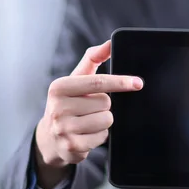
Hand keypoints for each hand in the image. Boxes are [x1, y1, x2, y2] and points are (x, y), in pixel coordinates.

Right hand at [35, 40, 142, 188]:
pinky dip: (99, 136)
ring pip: (107, 120)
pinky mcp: (72, 147)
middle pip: (106, 103)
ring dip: (103, 121)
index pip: (98, 82)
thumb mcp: (76, 78)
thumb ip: (93, 58)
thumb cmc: (69, 102)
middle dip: (103, 106)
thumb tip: (110, 42)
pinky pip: (102, 137)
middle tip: (89, 109)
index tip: (138, 83)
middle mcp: (58, 107)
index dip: (120, 81)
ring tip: (87, 121)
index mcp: (59, 87)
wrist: (50, 137)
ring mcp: (64, 129)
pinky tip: (86, 134)